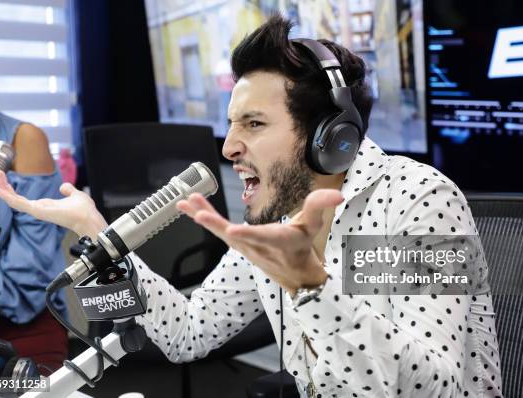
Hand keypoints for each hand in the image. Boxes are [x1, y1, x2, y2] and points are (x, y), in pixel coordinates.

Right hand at [0, 170, 107, 236]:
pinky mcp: (38, 211)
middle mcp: (39, 209)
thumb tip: (63, 186)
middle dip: (5, 187)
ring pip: (15, 201)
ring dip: (4, 190)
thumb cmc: (84, 210)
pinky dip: (8, 197)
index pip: (24, 198)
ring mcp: (38, 211)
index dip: (14, 189)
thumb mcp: (75, 195)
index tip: (5, 178)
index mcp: (45, 206)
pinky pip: (19, 204)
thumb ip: (68, 190)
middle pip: (16, 199)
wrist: (88, 217)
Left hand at [177, 189, 343, 293]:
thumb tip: (337, 194)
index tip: (233, 230)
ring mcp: (244, 246)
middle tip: (195, 213)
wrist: (295, 276)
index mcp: (276, 241)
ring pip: (220, 231)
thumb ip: (320, 206)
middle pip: (231, 234)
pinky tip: (192, 208)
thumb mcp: (313, 226)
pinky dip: (205, 218)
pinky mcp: (237, 244)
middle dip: (213, 223)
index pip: (261, 237)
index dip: (248, 234)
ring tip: (185, 202)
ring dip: (203, 216)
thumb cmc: (303, 248)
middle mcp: (256, 246)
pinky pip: (218, 230)